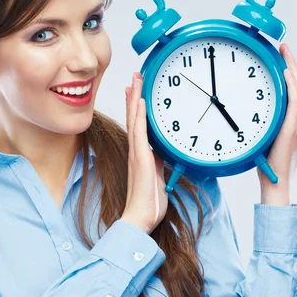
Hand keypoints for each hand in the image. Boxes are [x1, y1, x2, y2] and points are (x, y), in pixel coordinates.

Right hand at [121, 72, 168, 234]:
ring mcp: (137, 154)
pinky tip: (139, 102)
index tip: (136, 92)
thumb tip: (162, 156)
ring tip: (134, 81)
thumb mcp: (158, 180)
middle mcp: (136, 152)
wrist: (140, 218)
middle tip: (134, 77)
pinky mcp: (140, 159)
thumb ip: (159, 165)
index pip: (138, 126)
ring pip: (135, 121)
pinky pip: (140, 133)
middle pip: (134, 118)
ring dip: (135, 100)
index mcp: (141, 156)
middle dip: (134, 97)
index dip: (137, 108)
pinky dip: (139, 116)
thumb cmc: (148, 204)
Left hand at [257, 43, 296, 190]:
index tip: (285, 58)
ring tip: (284, 52)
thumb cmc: (268, 165)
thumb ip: (266, 122)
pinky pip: (296, 100)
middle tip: (284, 48)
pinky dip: (293, 84)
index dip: (296, 72)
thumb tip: (251, 111)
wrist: (276, 181)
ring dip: (293, 67)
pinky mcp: (295, 128)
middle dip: (294, 64)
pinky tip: (286, 72)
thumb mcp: (268, 138)